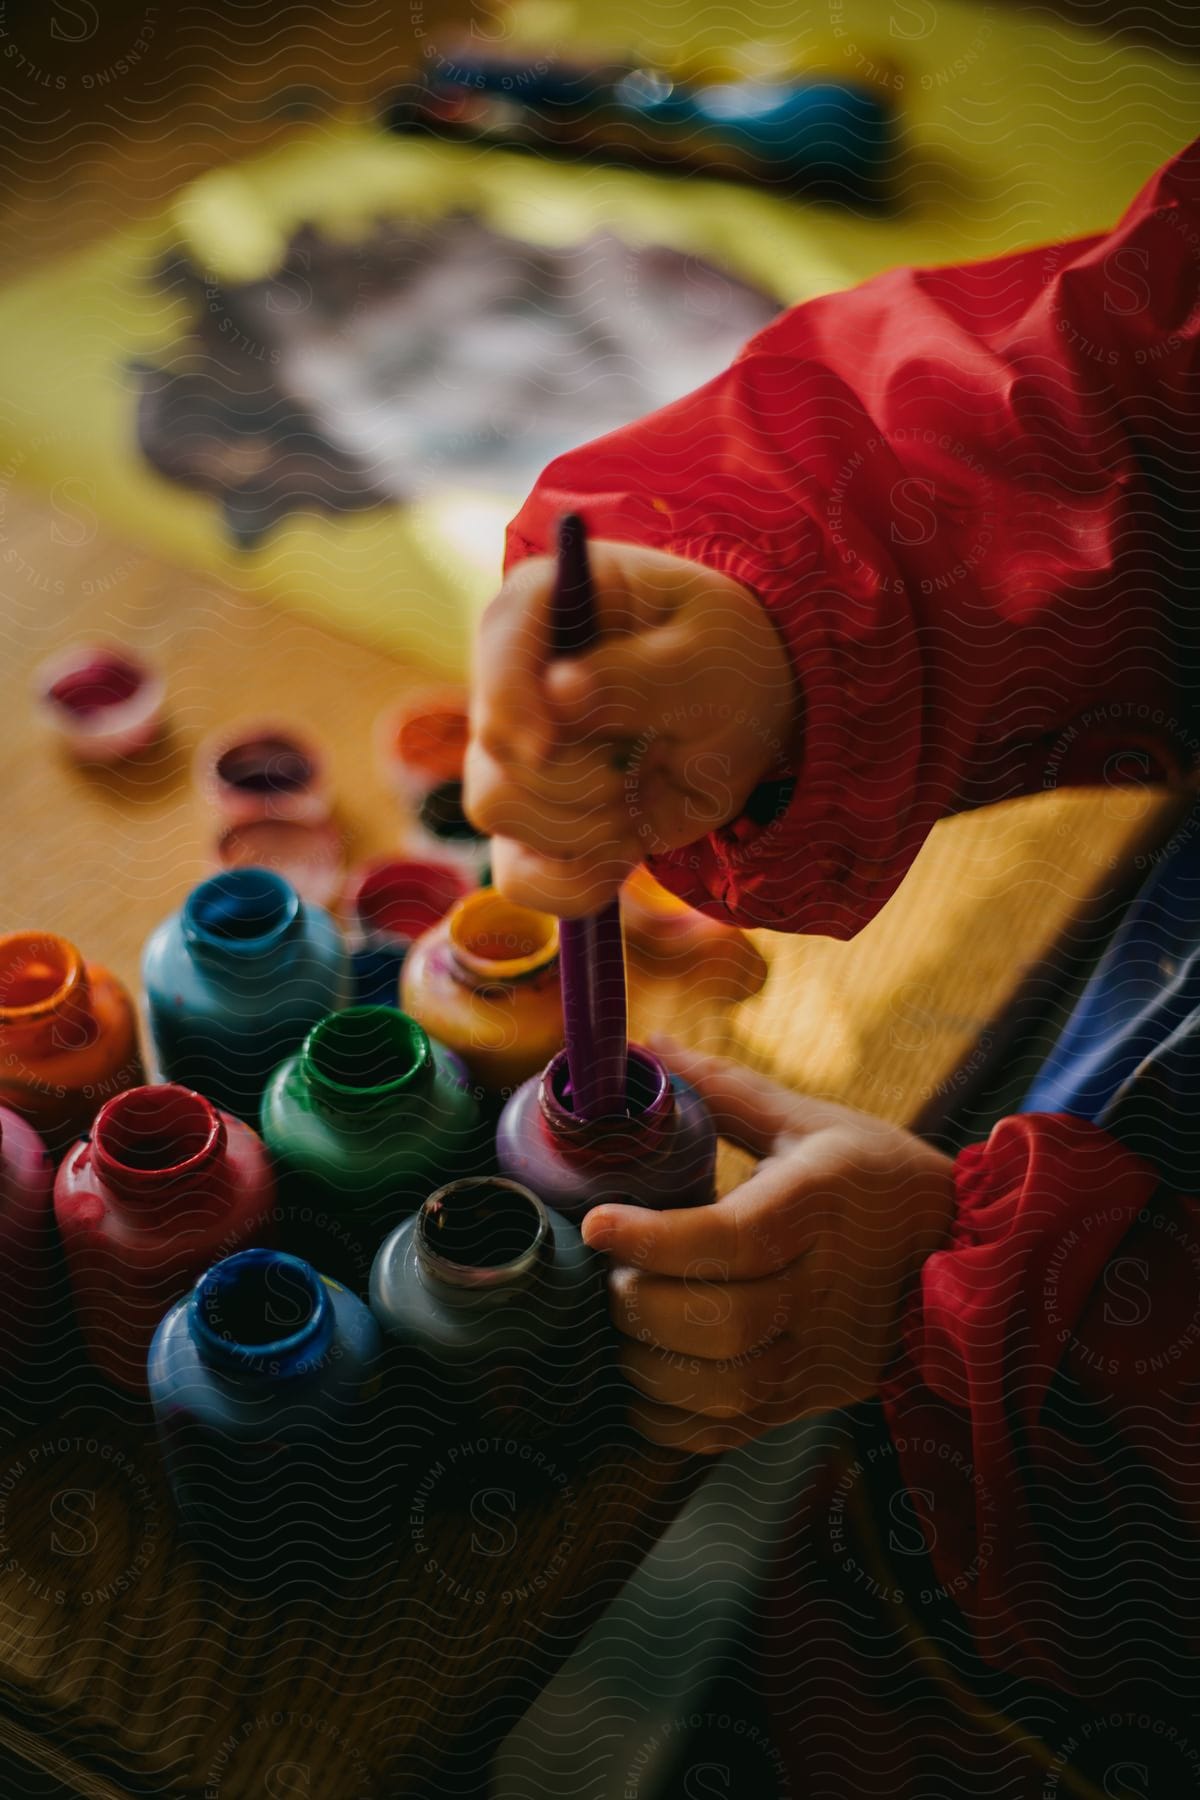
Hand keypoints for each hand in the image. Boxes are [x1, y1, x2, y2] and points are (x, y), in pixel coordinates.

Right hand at [465, 541, 795, 916]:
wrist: (746, 712)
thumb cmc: (726, 658)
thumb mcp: (708, 657)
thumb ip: (636, 675)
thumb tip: (557, 692)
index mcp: (546, 604)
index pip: (497, 643)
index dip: (509, 701)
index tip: (546, 745)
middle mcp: (512, 677)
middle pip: (491, 750)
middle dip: (571, 779)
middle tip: (633, 767)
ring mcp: (512, 752)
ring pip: (496, 810)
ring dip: (579, 826)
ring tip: (636, 799)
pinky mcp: (531, 817)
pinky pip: (520, 876)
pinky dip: (574, 882)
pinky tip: (622, 852)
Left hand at [582, 1042, 955, 1452]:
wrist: (969, 1259)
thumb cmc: (879, 1181)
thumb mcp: (813, 1123)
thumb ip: (726, 1090)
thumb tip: (648, 1046)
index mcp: (819, 1207)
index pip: (731, 1238)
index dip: (655, 1238)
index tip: (598, 1223)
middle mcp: (823, 1290)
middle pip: (719, 1321)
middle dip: (641, 1301)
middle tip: (613, 1272)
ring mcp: (819, 1357)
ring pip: (719, 1389)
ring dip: (647, 1363)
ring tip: (626, 1321)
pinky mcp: (808, 1402)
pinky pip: (724, 1432)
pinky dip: (668, 1416)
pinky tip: (646, 1375)